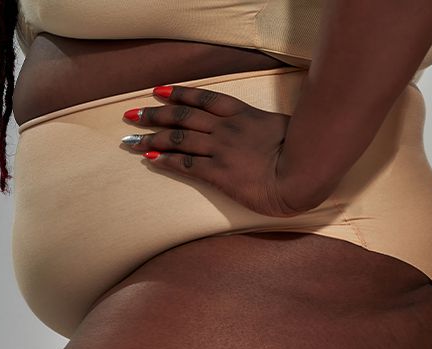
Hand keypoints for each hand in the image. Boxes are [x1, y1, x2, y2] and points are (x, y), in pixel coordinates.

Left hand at [121, 84, 307, 216]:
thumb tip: (265, 128)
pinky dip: (165, 160)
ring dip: (151, 138)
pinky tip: (150, 158)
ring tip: (131, 139)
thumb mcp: (281, 127)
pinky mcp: (219, 173)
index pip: (202, 99)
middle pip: (182, 117)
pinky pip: (185, 164)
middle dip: (153, 115)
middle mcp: (226, 128)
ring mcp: (221, 150)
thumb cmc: (299, 151)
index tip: (158, 92)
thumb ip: (265, 126)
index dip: (177, 93)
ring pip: (178, 139)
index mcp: (241, 114)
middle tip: (132, 115)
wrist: (301, 174)